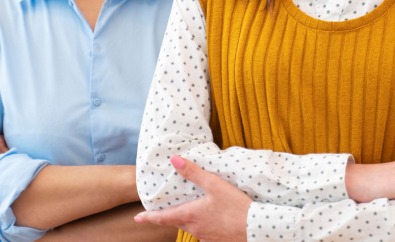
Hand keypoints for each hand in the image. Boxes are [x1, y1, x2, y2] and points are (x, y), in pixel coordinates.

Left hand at [134, 156, 249, 241]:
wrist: (255, 228)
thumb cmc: (235, 206)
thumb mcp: (215, 185)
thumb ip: (194, 173)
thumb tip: (175, 160)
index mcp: (190, 215)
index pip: (163, 218)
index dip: (149, 217)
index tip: (138, 217)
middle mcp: (195, 228)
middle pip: (177, 222)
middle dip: (170, 217)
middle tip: (165, 211)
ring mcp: (206, 237)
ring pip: (191, 228)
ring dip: (188, 220)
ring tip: (192, 211)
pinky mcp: (217, 241)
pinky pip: (204, 233)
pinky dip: (203, 225)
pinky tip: (212, 220)